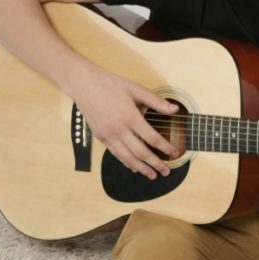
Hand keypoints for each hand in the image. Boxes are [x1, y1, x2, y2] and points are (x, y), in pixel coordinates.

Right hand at [67, 64, 180, 178]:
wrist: (83, 84)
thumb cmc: (110, 84)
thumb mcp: (136, 89)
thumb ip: (156, 101)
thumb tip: (175, 109)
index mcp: (130, 117)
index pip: (152, 138)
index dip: (165, 147)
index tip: (175, 153)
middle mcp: (118, 129)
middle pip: (140, 152)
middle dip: (155, 164)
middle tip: (165, 172)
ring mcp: (108, 135)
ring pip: (127, 157)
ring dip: (140, 168)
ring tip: (151, 175)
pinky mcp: (100, 136)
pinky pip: (115, 153)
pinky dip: (126, 162)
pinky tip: (133, 167)